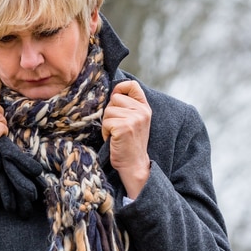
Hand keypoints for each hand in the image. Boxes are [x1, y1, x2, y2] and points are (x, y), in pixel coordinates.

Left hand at [102, 80, 151, 197]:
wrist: (135, 165)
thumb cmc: (130, 143)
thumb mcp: (135, 121)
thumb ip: (128, 106)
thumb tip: (113, 92)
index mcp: (145, 108)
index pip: (132, 85)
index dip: (120, 88)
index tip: (116, 98)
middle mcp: (141, 111)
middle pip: (114, 98)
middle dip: (110, 112)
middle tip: (117, 127)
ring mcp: (134, 119)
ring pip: (108, 111)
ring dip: (107, 124)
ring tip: (116, 134)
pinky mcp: (124, 127)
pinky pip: (105, 122)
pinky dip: (105, 132)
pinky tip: (114, 140)